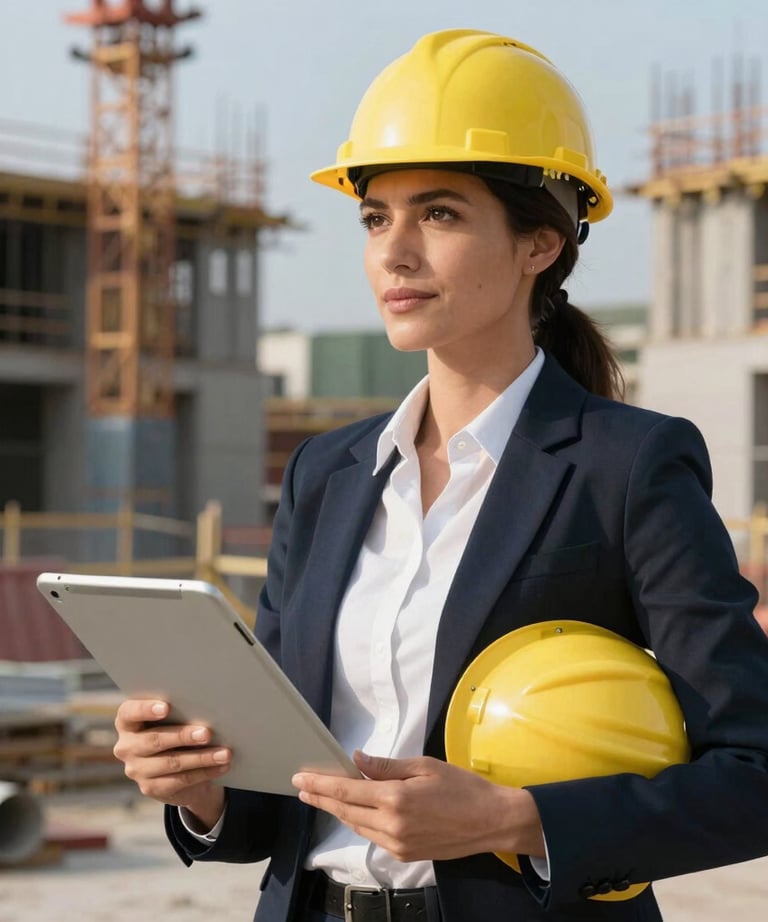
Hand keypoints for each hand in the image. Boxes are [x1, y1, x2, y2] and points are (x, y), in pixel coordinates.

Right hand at [113, 699, 230, 827]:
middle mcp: (126, 746)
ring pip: (171, 763)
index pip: (129, 712)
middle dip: (183, 736)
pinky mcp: (150, 788)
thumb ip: (179, 711)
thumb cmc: (175, 727)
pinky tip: (222, 765)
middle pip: (154, 740)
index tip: (166, 707)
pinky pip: (181, 780)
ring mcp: (136, 770)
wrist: (175, 766)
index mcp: (127, 722)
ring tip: (225, 752)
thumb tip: (207, 707)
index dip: (145, 709)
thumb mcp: (172, 718)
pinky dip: (205, 772)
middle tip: (207, 733)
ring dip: (202, 757)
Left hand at [292, 751, 543, 862]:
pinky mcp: (405, 854)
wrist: (491, 821)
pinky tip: (352, 811)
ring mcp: (397, 844)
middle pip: (346, 812)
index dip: (321, 785)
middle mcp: (391, 826)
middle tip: (301, 786)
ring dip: (337, 811)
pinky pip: (373, 836)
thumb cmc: (462, 787)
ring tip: (320, 797)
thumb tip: (357, 761)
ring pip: (357, 826)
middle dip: (321, 799)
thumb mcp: (425, 766)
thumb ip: (387, 766)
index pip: (347, 791)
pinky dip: (358, 822)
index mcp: (396, 799)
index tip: (300, 778)